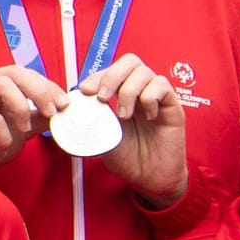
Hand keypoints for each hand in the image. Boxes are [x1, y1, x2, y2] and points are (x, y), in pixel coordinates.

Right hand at [0, 64, 69, 175]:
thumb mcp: (21, 129)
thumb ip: (39, 117)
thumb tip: (63, 109)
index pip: (27, 73)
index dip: (49, 86)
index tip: (64, 103)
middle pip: (16, 72)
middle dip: (40, 90)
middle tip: (51, 111)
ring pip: (3, 85)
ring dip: (21, 108)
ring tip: (23, 129)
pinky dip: (3, 134)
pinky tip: (3, 144)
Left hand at [78, 53, 186, 206]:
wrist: (149, 178)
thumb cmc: (128, 158)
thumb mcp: (100, 138)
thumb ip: (88, 121)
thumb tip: (66, 111)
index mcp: (122, 95)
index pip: (111, 70)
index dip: (97, 75)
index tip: (85, 91)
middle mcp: (140, 92)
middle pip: (129, 61)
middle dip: (112, 76)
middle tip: (103, 98)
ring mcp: (156, 97)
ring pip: (144, 72)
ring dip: (128, 91)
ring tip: (124, 115)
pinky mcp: (172, 105)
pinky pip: (162, 85)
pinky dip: (150, 98)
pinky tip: (148, 116)